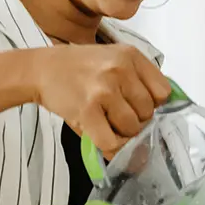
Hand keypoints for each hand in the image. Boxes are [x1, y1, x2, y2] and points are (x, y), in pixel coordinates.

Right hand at [31, 44, 170, 157]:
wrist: (40, 69)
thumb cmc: (79, 68)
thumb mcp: (113, 60)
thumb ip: (137, 81)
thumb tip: (160, 117)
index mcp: (131, 56)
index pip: (163, 92)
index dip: (152, 105)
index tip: (136, 106)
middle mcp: (120, 69)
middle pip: (148, 112)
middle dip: (136, 121)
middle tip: (116, 117)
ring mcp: (104, 89)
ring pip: (132, 128)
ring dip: (122, 134)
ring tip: (106, 124)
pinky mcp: (87, 109)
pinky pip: (112, 142)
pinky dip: (110, 148)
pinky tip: (101, 138)